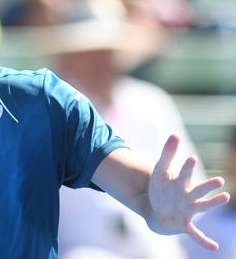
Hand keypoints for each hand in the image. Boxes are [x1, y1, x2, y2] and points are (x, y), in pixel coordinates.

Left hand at [148, 134, 230, 249]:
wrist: (156, 210)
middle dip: (207, 186)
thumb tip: (175, 134)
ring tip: (225, 198)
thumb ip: (167, 154)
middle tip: (219, 181)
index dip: (187, 167)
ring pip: (202, 206)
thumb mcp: (160, 171)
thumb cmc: (161, 189)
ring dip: (213, 203)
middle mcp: (188, 196)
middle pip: (198, 190)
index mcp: (182, 183)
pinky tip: (214, 247)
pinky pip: (195, 233)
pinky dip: (204, 241)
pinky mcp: (184, 224)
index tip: (190, 158)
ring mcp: (188, 210)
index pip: (184, 173)